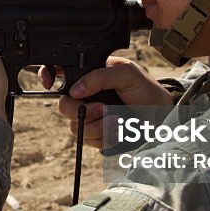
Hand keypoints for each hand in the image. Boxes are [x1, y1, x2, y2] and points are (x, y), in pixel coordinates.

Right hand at [40, 57, 171, 148]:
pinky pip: (88, 140)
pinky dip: (105, 137)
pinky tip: (118, 130)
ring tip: (119, 120)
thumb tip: (76, 89)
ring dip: (99, 126)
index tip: (49, 83)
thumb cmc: (147, 91)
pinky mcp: (96, 135)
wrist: (161, 120)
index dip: (48, 74)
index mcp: (90, 74)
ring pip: (75, 126)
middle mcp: (86, 95)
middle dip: (82, 110)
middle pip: (64, 105)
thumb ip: (100, 76)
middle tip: (102, 109)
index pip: (59, 71)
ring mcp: (89, 116)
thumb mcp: (127, 74)